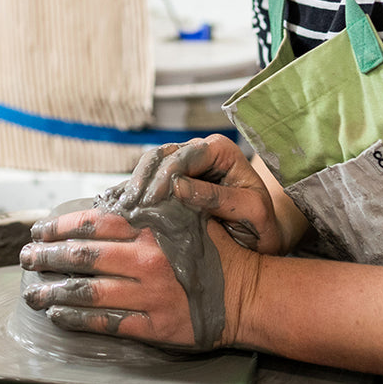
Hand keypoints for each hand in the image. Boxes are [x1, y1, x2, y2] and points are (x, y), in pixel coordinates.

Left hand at [20, 205, 258, 350]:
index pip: (96, 223)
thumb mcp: (193, 216)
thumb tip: (117, 199)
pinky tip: (58, 316)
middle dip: (48, 256)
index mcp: (153, 230)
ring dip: (54, 291)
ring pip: (88, 292)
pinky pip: (106, 323)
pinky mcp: (152, 325)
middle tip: (25, 256)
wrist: (246, 293)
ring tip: (31, 291)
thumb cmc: (218, 251)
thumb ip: (159, 205)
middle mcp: (146, 260)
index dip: (63, 226)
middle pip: (85, 257)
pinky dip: (77, 319)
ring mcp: (148, 295)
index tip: (40, 228)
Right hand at [114, 135, 287, 253]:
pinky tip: (120, 209)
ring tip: (123, 208)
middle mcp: (201, 151)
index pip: (187, 155)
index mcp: (221, 150)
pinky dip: (134, 193)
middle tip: (131, 206)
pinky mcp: (174, 181)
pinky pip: (149, 181)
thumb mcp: (250, 210)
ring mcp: (185, 164)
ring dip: (135, 185)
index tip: (152, 201)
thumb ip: (217, 197)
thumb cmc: (262, 222)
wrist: (262, 233)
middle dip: (144, 179)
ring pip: (151, 165)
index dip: (166, 175)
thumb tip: (178, 187)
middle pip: (163, 155)